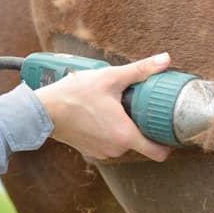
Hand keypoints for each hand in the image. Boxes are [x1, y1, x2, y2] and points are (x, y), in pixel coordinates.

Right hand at [36, 52, 173, 161]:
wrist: (42, 110)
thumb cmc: (74, 94)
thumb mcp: (110, 78)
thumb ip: (141, 70)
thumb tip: (165, 59)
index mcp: (125, 135)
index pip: (158, 153)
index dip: (168, 143)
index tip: (171, 131)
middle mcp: (115, 149)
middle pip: (140, 141)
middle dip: (142, 125)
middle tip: (139, 106)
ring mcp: (102, 152)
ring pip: (123, 141)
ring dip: (124, 127)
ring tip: (117, 107)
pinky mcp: (90, 151)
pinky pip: (108, 142)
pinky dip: (109, 131)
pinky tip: (102, 114)